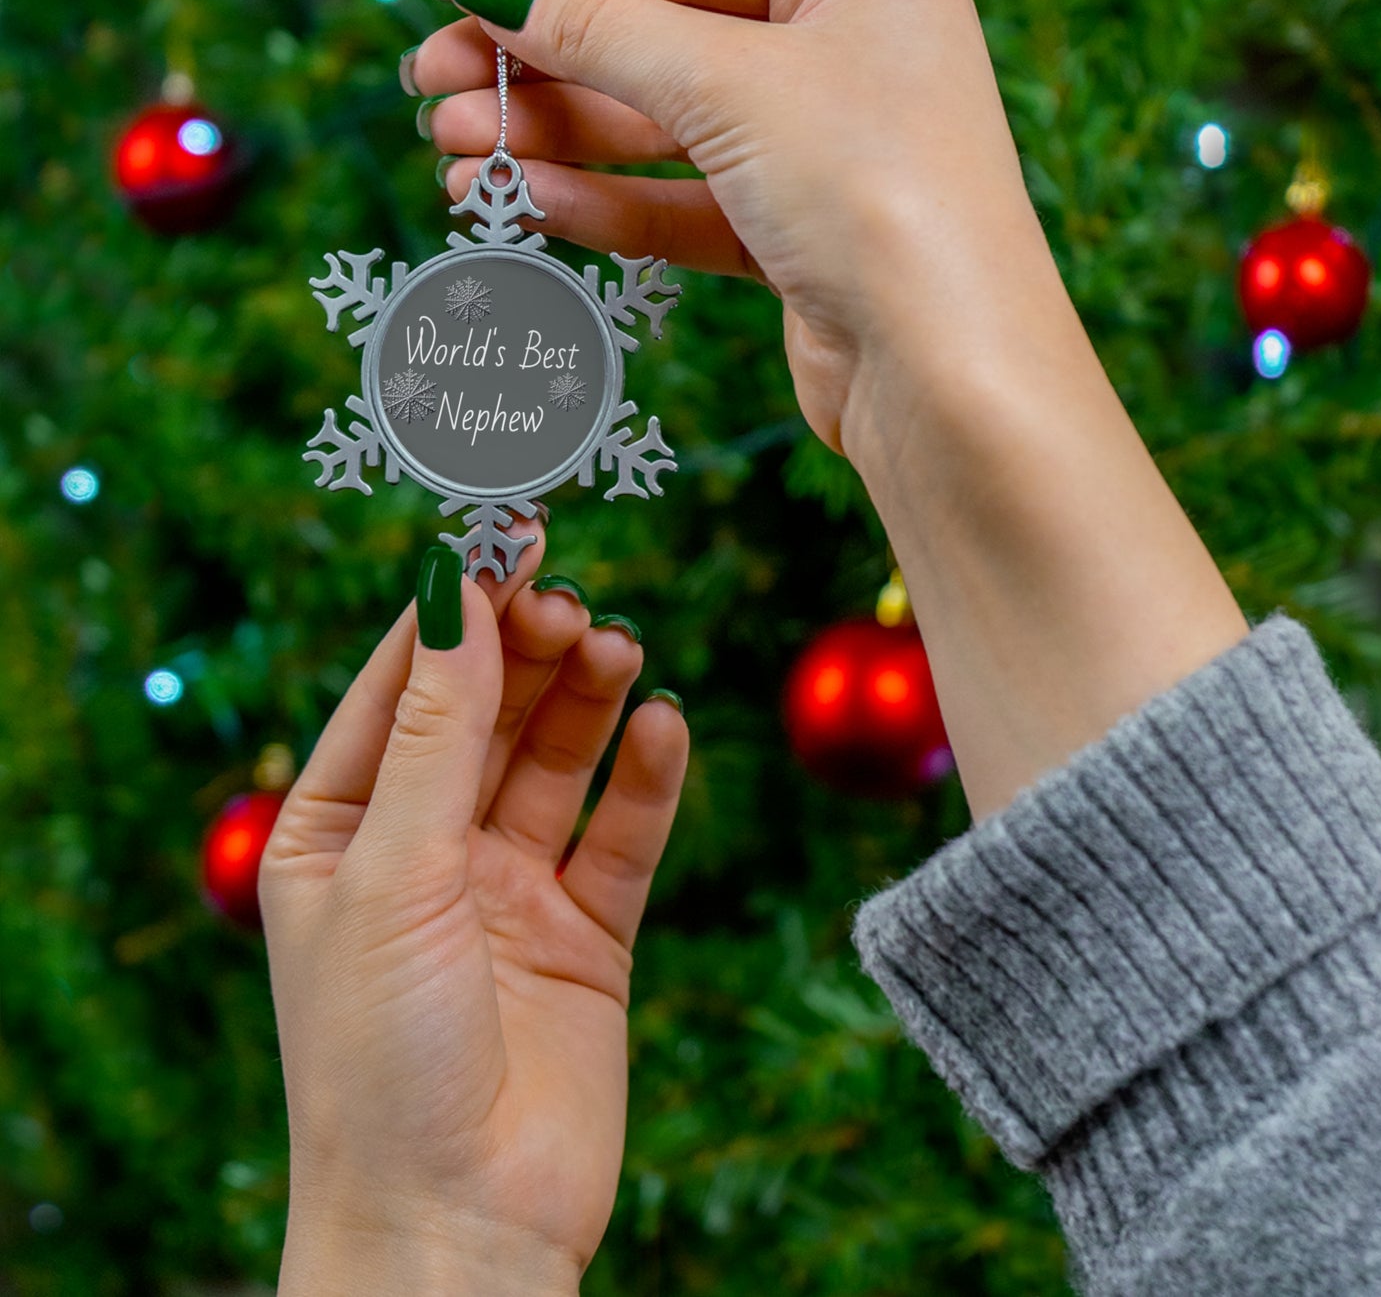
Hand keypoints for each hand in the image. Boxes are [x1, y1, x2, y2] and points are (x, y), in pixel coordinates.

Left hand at [259, 530, 687, 1292]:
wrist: (458, 1227)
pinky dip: (646, 780)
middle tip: (572, 603)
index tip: (506, 531)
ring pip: (557, 761)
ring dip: (588, 701)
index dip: (454, 607)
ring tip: (618, 649)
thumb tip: (455, 588)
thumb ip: (437, 730)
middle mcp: (424, 850)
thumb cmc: (380, 1057)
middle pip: (486, 713)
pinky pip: (622, 836)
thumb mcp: (394, 870)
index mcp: (340, 830)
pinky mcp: (586, 934)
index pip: (401, 687)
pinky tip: (664, 728)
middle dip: (527, 651)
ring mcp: (508, 891)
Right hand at [412, 0, 1058, 456]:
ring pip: (663, 132)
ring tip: (454, 156)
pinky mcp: (798, 240)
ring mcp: (822, 150)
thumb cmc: (874, 195)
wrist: (947, 378)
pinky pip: (684, 206)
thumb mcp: (728, 85)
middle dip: (543, 68)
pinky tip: (526, 204)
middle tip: (432, 88)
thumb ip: (601, 31)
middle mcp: (846, 50)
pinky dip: (607, 204)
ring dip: (557, 142)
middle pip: (660, 41)